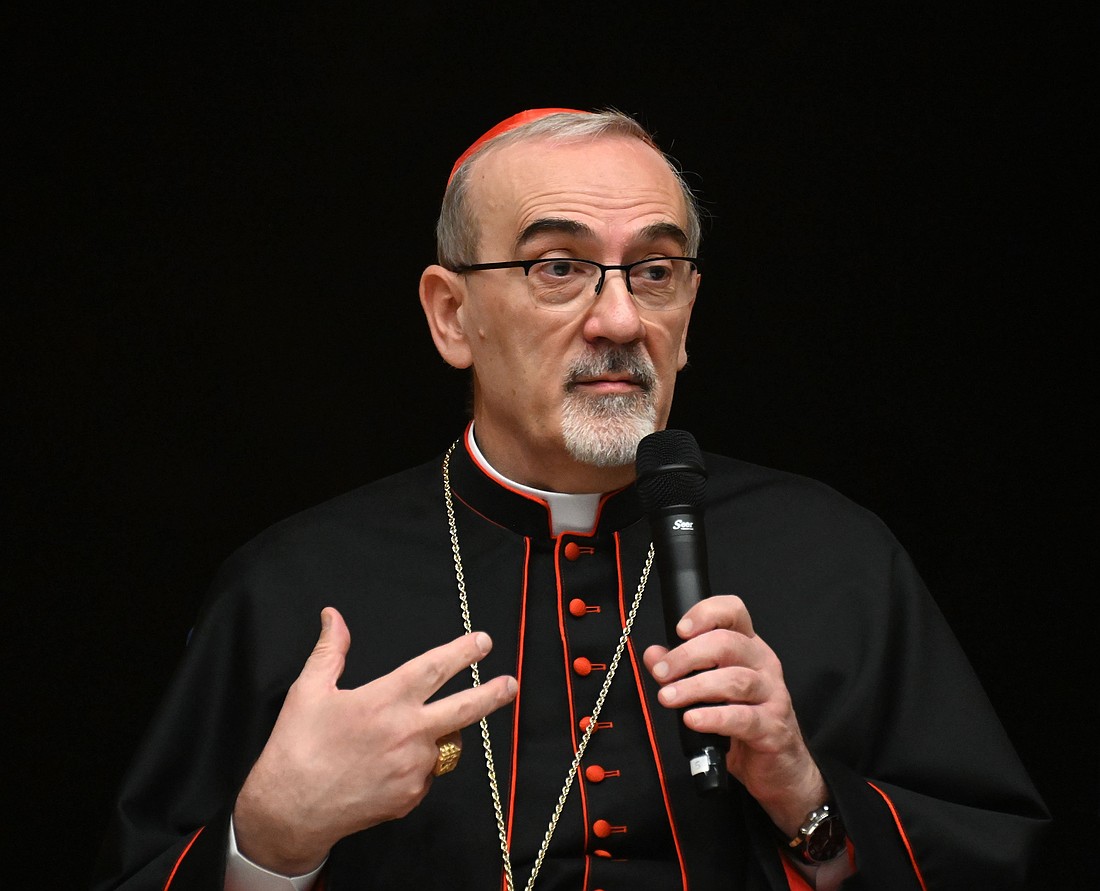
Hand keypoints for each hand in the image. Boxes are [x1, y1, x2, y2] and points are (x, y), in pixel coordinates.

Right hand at [233, 607, 516, 874]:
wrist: (290, 810)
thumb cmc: (297, 747)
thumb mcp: (309, 690)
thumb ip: (331, 650)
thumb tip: (334, 617)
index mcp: (386, 701)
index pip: (435, 668)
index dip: (463, 652)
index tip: (484, 642)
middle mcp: (407, 733)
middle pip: (464, 709)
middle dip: (492, 694)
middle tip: (511, 684)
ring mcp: (413, 768)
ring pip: (443, 744)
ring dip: (438, 735)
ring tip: (403, 737)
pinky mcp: (410, 796)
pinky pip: (426, 774)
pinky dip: (416, 766)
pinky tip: (387, 766)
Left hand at [643, 595, 826, 834]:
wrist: (779, 767)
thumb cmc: (743, 720)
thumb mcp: (709, 690)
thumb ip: (681, 670)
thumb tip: (653, 654)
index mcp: (749, 647)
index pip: (734, 612)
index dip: (706, 614)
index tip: (679, 629)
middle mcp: (763, 664)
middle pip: (727, 644)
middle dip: (687, 656)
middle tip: (661, 673)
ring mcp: (772, 695)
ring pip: (734, 680)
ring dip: (694, 687)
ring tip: (667, 697)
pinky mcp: (773, 728)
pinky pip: (742, 718)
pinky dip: (713, 717)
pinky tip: (692, 719)